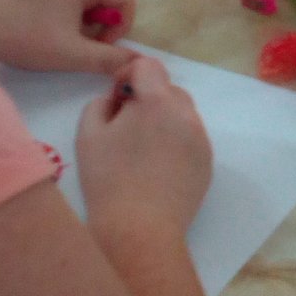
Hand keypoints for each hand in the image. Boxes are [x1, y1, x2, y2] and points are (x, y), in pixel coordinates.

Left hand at [0, 0, 135, 73]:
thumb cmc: (26, 39)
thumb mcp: (72, 55)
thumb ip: (110, 59)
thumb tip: (139, 63)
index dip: (122, 24)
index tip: (100, 45)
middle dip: (102, 23)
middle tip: (81, 45)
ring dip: (85, 19)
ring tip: (63, 39)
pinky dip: (68, 12)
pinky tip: (47, 29)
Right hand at [77, 51, 212, 235]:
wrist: (139, 230)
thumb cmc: (108, 181)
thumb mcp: (88, 134)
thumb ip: (101, 103)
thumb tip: (118, 99)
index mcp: (157, 102)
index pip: (148, 66)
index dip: (128, 74)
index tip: (116, 96)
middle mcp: (186, 116)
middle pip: (168, 89)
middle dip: (147, 97)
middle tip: (126, 125)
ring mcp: (201, 140)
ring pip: (182, 114)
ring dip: (163, 119)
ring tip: (142, 148)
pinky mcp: (207, 163)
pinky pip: (190, 138)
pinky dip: (175, 141)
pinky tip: (157, 167)